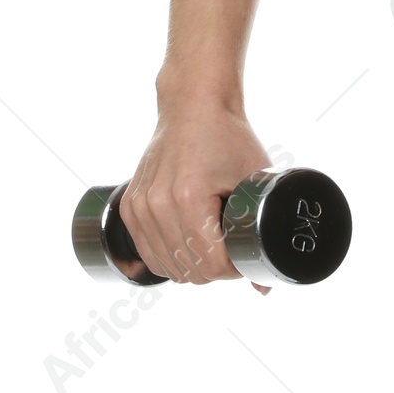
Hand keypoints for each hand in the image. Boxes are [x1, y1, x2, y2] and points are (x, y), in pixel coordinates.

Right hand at [118, 102, 275, 293]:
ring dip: (191, 266)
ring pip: (166, 267)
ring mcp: (139, 206)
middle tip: (233, 249)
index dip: (234, 270)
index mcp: (189, 198)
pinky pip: (147, 253)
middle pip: (188, 270)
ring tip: (213, 245)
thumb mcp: (255, 178)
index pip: (210, 265)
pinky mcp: (129, 206)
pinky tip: (188, 245)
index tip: (247, 256)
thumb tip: (265, 285)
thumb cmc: (229, 138)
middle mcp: (157, 204)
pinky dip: (168, 258)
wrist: (194, 107)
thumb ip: (262, 230)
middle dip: (216, 270)